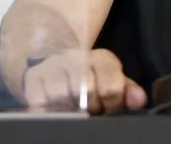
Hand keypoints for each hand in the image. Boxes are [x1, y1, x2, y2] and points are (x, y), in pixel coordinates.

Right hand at [23, 48, 147, 113]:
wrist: (56, 64)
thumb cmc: (90, 77)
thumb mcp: (112, 81)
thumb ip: (128, 91)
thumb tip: (138, 101)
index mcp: (100, 58)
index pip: (111, 85)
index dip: (112, 103)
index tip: (108, 107)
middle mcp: (75, 58)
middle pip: (86, 92)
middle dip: (92, 107)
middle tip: (91, 110)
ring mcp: (52, 67)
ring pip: (62, 98)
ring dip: (69, 109)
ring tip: (73, 108)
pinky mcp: (32, 79)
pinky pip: (41, 104)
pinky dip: (50, 111)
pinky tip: (57, 109)